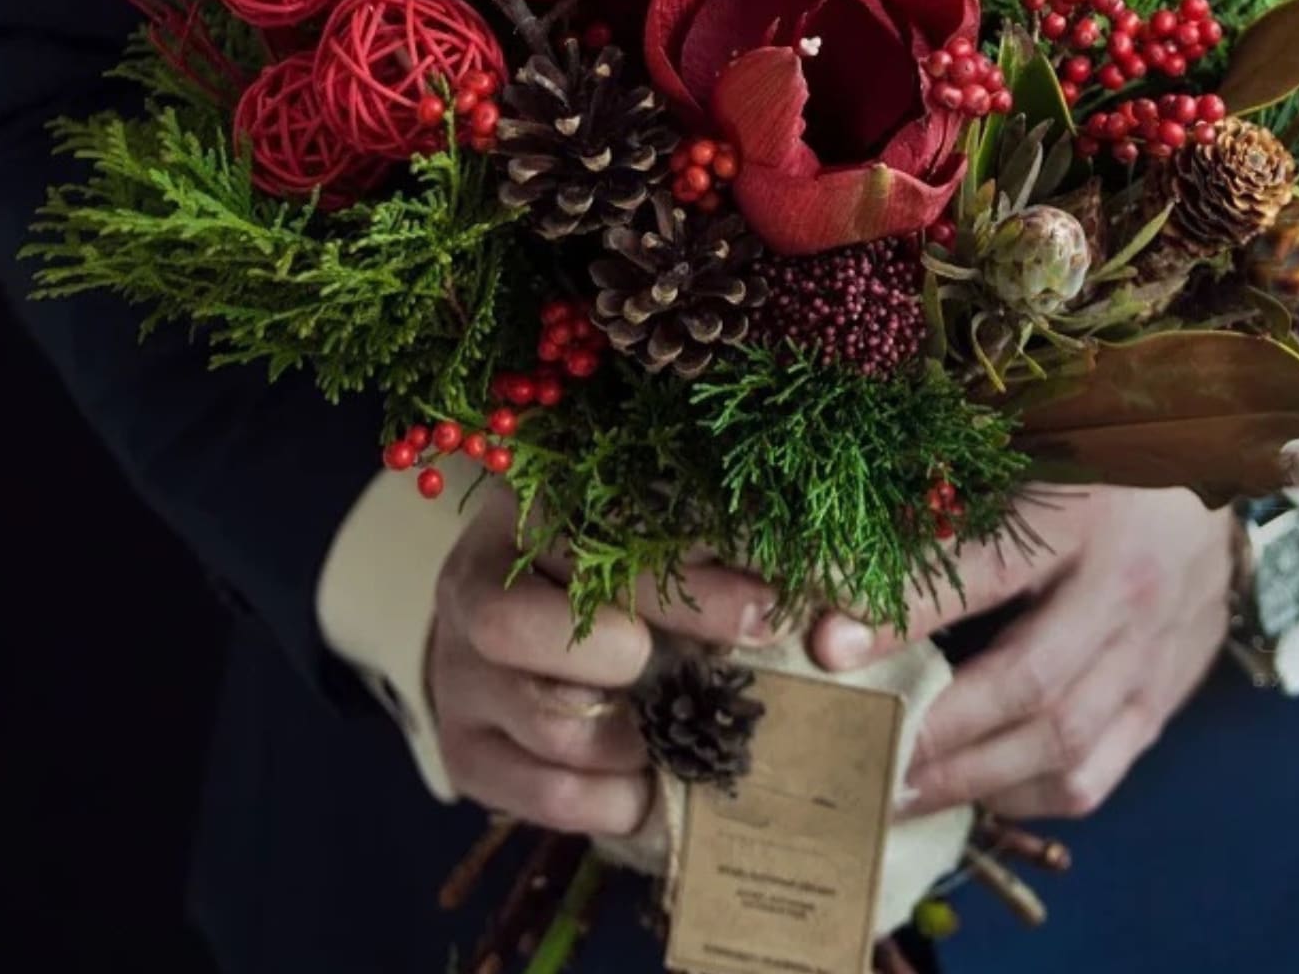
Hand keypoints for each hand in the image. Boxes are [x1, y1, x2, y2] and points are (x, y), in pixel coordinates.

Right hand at [429, 484, 775, 836]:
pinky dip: (605, 800)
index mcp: (531, 499)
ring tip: (690, 732)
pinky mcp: (463, 747)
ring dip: (631, 737)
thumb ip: (756, 553)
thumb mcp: (685, 527)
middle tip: (714, 674)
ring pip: (538, 716)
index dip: (681, 576)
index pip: (586, 528)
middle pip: (521, 621)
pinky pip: (532, 792)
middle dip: (632, 654)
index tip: (767, 611)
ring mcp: (456, 667)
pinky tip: (651, 785)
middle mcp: (474, 577)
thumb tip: (842, 628)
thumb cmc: (641, 560)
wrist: (539, 615)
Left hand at [810, 487, 1231, 820]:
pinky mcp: (1168, 694)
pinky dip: (1032, 794)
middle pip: (1029, 686)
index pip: (985, 573)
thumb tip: (853, 562)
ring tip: (903, 792)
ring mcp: (1156, 652)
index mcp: (1083, 512)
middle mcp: (1126, 590)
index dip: (904, 613)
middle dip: (935, 733)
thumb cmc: (1099, 459)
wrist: (1212, 474)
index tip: (827, 643)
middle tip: (859, 756)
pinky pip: (1102, 771)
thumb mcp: (1035, 458)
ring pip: (1066, 745)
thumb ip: (955, 504)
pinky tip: (981, 790)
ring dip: (976, 781)